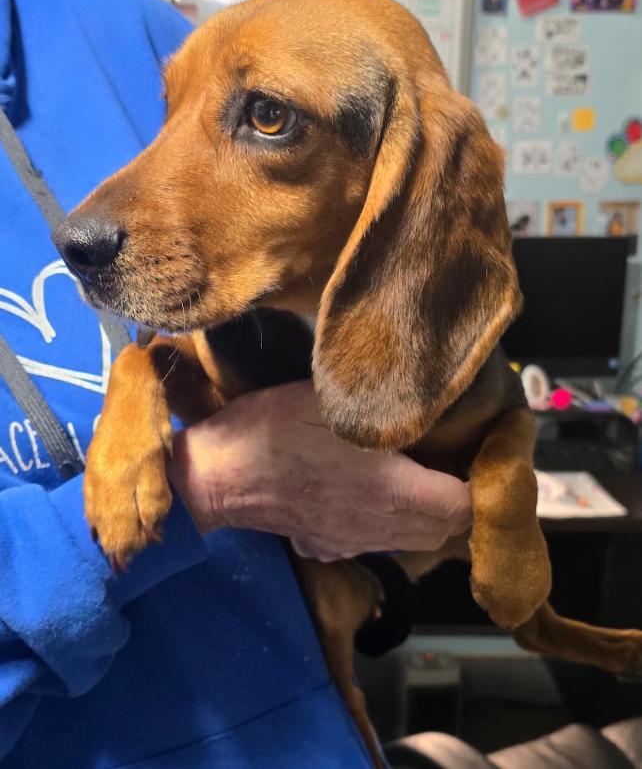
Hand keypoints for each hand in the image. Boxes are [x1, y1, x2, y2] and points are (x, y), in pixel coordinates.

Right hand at [167, 381, 470, 560]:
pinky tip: (373, 489)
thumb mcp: (332, 400)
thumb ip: (385, 401)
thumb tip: (426, 396)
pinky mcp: (330, 545)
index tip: (480, 451)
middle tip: (455, 454)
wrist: (215, 477)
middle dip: (462, 496)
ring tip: (421, 470)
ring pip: (416, 537)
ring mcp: (354, 542)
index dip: (484, 483)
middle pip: (447, 528)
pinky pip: (379, 539)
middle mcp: (381, 527)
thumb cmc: (273, 431)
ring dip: (430, 509)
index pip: (467, 506)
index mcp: (392, 491)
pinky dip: (392, 519)